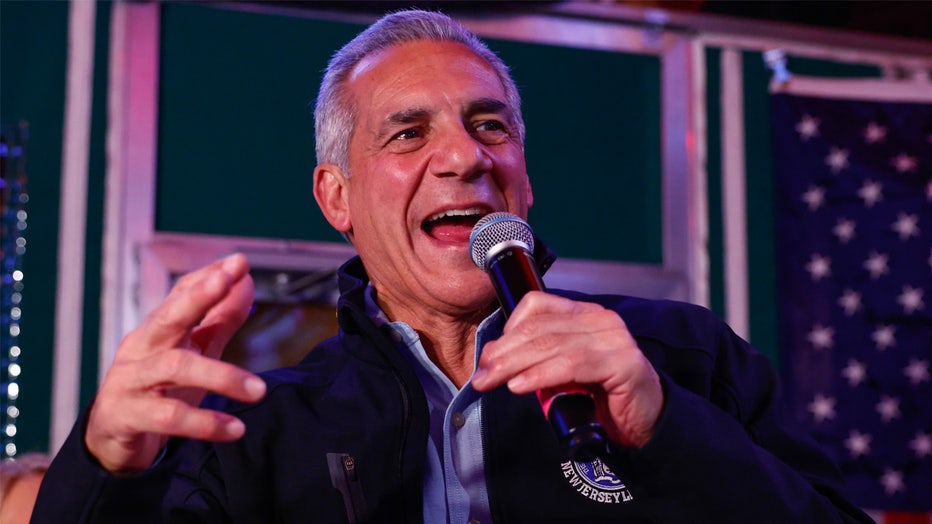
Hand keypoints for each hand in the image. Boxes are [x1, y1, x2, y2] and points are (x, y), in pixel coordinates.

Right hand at [85, 254, 266, 473]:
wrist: (111, 440)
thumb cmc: (159, 388)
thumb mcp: (193, 352)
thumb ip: (219, 320)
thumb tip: (246, 283)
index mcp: (158, 330)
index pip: (181, 294)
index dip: (208, 278)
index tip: (238, 262)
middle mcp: (142, 349)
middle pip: (168, 316)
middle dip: (197, 296)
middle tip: (227, 280)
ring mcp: (131, 381)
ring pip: (175, 368)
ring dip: (222, 376)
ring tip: (259, 390)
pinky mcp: (127, 416)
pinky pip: (169, 416)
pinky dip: (205, 423)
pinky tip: (235, 429)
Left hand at [471, 292, 662, 448]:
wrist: (645, 425)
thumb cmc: (600, 398)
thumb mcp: (561, 372)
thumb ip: (536, 359)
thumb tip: (494, 359)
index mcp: (584, 314)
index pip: (537, 305)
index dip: (507, 329)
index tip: (488, 357)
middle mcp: (601, 319)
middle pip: (539, 327)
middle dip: (503, 352)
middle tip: (481, 375)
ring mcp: (615, 338)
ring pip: (552, 344)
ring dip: (514, 365)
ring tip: (493, 382)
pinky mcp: (623, 363)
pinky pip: (572, 365)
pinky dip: (541, 375)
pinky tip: (520, 387)